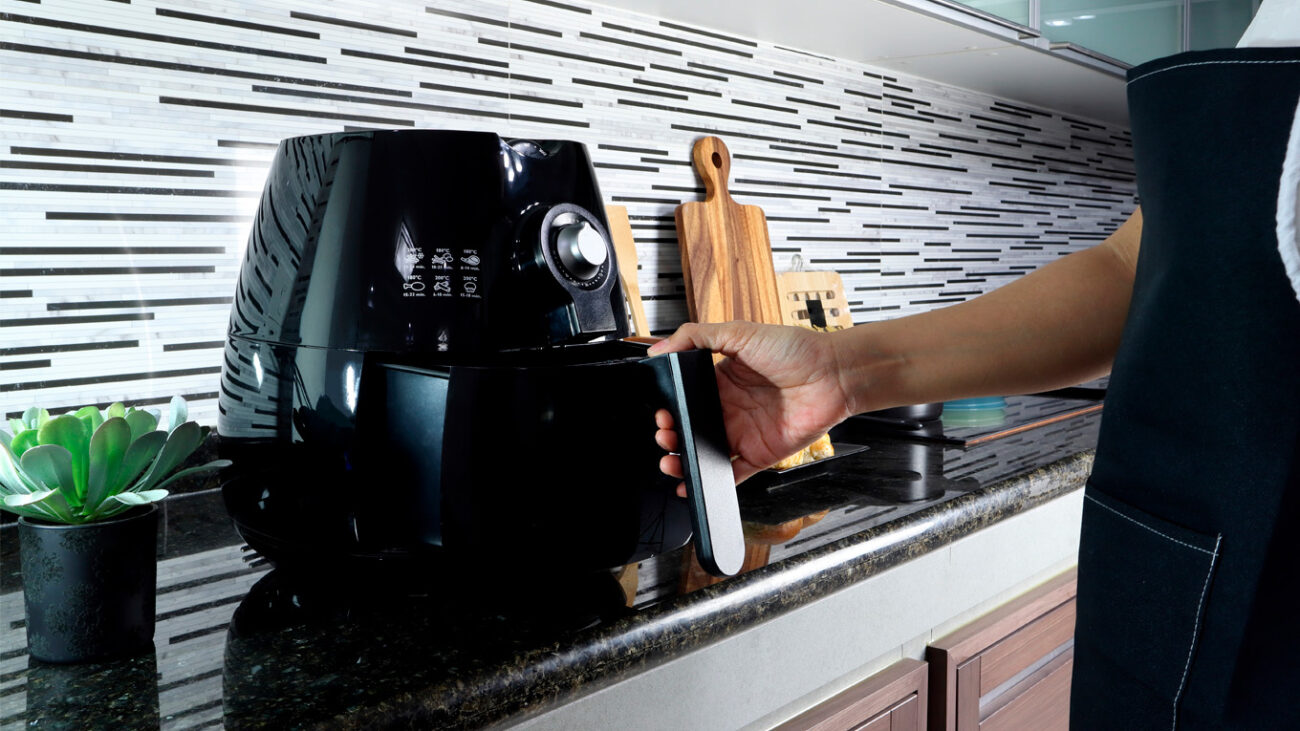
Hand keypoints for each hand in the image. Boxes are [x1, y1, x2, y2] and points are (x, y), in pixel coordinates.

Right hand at [648, 321, 853, 492]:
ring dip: (684, 461)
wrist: (834, 374)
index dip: (670, 408)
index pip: (685, 399)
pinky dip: (711, 482)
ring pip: (704, 454)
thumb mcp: (740, 332)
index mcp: (721, 381)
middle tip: (665, 434)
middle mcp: (730, 408)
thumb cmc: (796, 349)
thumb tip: (661, 347)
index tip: (660, 411)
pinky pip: (732, 474)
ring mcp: (744, 433)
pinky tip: (693, 483)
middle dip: (671, 436)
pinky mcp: (760, 454)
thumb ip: (697, 336)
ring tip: (671, 461)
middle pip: (690, 429)